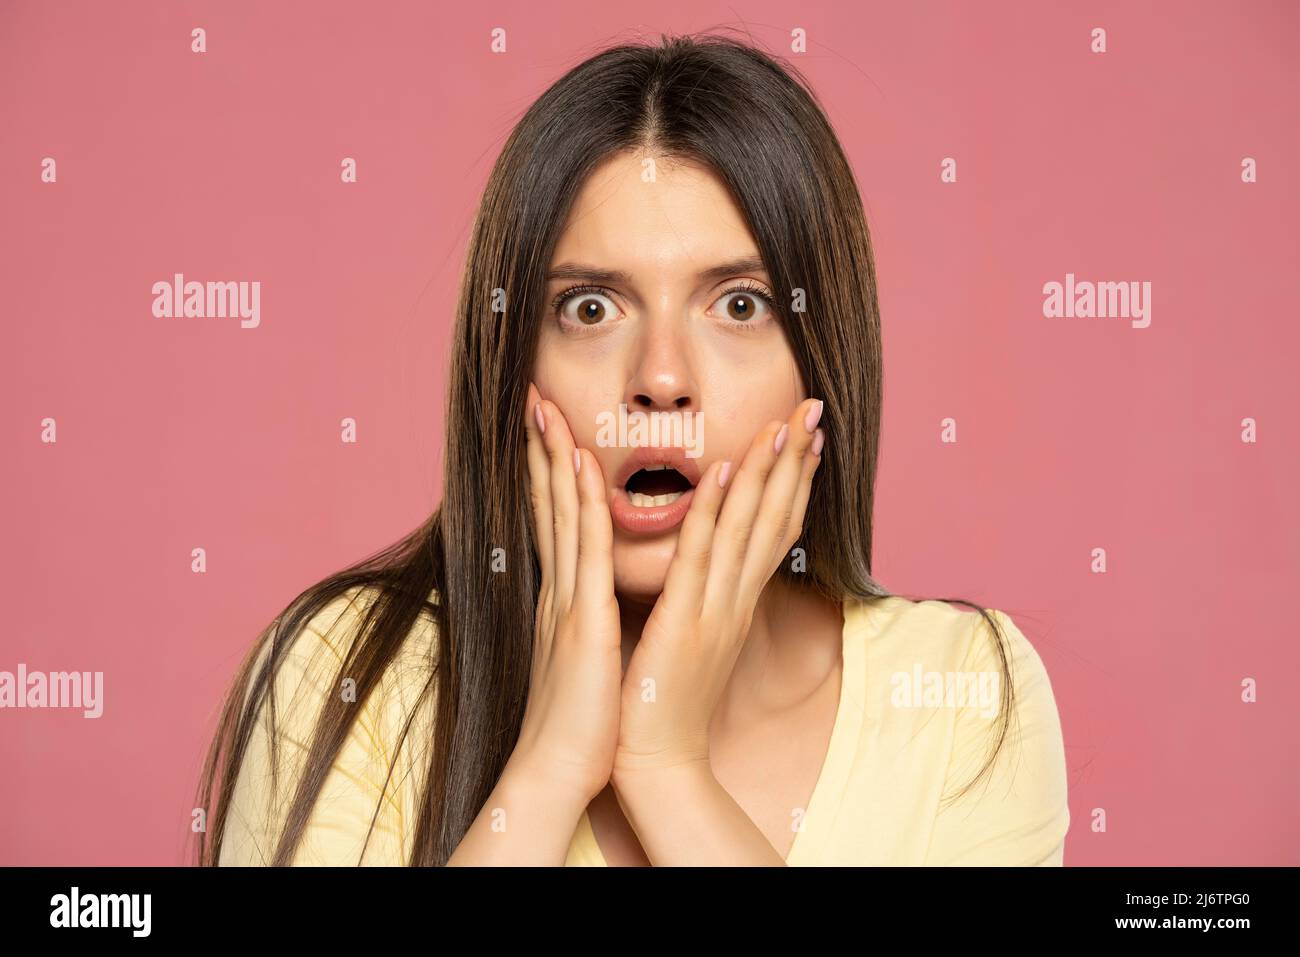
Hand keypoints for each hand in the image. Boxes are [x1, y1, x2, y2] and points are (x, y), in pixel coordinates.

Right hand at [506, 383, 622, 803]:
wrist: (557, 772)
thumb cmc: (580, 723)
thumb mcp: (586, 659)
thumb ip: (586, 624)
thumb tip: (595, 605)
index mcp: (565, 599)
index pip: (556, 521)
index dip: (550, 474)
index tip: (548, 431)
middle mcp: (560, 590)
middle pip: (550, 504)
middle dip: (542, 449)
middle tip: (535, 398)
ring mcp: (568, 600)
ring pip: (561, 512)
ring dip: (556, 456)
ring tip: (547, 407)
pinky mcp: (583, 620)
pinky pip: (586, 548)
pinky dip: (584, 501)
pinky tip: (584, 463)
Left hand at [614, 397, 825, 776]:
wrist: (655, 760)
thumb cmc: (664, 698)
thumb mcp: (692, 637)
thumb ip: (703, 596)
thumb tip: (703, 561)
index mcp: (735, 601)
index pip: (773, 528)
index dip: (792, 479)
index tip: (806, 434)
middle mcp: (736, 600)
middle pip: (775, 518)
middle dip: (796, 461)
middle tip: (814, 407)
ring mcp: (715, 610)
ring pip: (748, 529)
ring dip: (766, 472)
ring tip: (783, 422)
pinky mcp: (684, 623)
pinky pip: (702, 557)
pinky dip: (716, 511)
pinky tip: (725, 469)